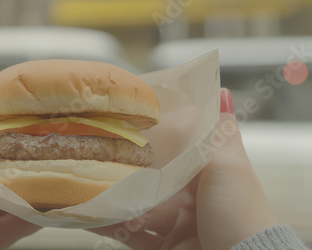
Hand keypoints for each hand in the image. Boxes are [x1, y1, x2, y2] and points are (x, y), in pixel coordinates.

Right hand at [87, 88, 276, 249]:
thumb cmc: (239, 213)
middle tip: (98, 150)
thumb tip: (225, 92)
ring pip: (137, 205)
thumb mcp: (230, 167)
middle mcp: (192, 198)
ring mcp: (176, 224)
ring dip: (114, 196)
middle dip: (127, 167)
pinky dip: (110, 223)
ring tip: (87, 181)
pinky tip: (90, 213)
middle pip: (153, 178)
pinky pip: (131, 233)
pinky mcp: (163, 246)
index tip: (128, 120)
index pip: (179, 149)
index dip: (155, 136)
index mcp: (210, 175)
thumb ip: (218, 133)